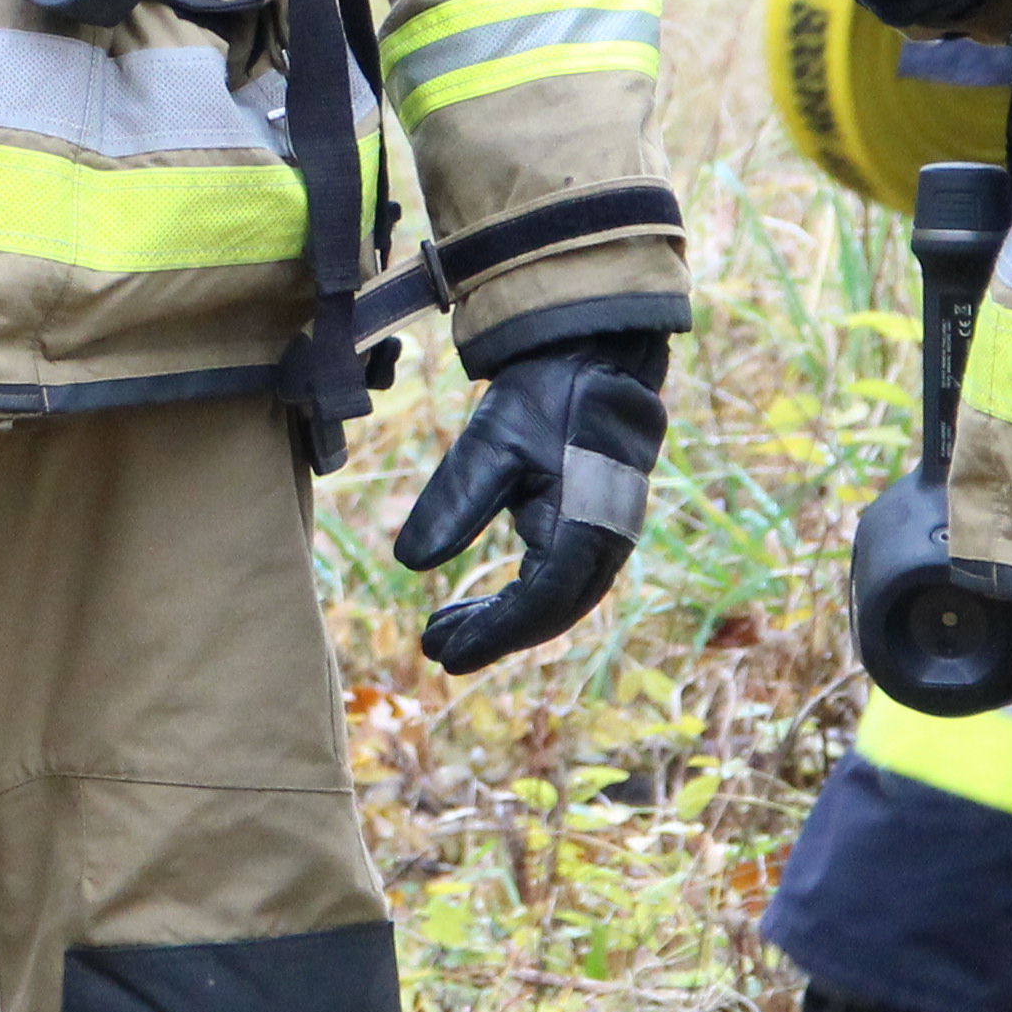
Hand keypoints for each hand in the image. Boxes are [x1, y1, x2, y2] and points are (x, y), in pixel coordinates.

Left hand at [393, 330, 664, 672]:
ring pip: (552, 602)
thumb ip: (456, 501)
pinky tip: (476, 602)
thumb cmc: (549, 397)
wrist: (597, 356)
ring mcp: (601, 539)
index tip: (444, 655)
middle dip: (490, 635)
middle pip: (546, 614)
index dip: (491, 636)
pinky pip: (556, 580)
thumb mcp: (493, 443)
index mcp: (585, 530)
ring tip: (442, 629)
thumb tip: (409, 564)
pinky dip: (516, 597)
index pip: (538, 606)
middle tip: (432, 648)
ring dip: (500, 620)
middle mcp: (602, 546)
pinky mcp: (590, 527)